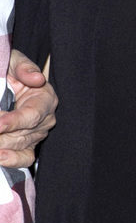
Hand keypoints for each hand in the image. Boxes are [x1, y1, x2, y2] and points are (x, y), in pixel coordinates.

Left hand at [0, 51, 57, 167]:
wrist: (8, 82)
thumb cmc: (12, 71)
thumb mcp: (15, 62)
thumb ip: (24, 68)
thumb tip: (37, 78)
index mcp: (45, 99)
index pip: (32, 115)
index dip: (14, 121)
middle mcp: (45, 119)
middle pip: (24, 134)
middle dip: (2, 136)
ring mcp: (36, 134)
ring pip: (19, 146)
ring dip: (1, 145)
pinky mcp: (26, 145)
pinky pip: (24, 158)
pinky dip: (12, 160)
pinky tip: (0, 158)